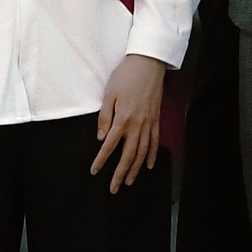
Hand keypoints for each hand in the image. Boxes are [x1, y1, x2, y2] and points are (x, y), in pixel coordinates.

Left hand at [92, 53, 164, 190]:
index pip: (109, 146)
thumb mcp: (109, 94)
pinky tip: (148, 165)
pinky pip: (154, 142)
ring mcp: (149, 123)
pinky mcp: (156, 119)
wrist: (148, 63)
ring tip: (129, 181)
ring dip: (135, 169)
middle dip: (119, 173)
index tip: (95, 171)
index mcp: (123, 118)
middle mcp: (137, 124)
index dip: (101, 160)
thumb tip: (100, 137)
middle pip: (128, 155)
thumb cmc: (126, 76)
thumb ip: (104, 117)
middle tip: (114, 188)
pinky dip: (152, 155)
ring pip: (142, 152)